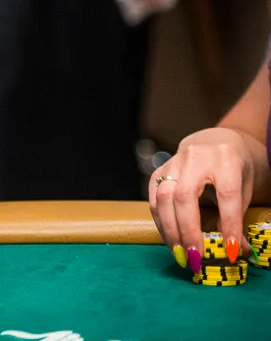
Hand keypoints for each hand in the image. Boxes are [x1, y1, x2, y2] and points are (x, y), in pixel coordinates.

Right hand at [149, 127, 255, 271]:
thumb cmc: (235, 167)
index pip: (226, 194)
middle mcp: (196, 157)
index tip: (230, 251)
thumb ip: (239, 216)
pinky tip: (168, 236)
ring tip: (178, 253)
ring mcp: (174, 161)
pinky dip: (159, 219)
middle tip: (193, 258)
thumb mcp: (246, 187)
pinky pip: (153, 196)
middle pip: (185, 196)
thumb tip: (236, 251)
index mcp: (226, 158)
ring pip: (164, 196)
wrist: (216, 142)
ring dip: (169, 229)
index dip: (228, 224)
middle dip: (187, 231)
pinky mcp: (160, 168)